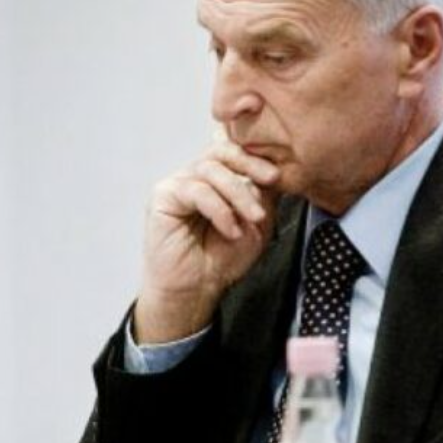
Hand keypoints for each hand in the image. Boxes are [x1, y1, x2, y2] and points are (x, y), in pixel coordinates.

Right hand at [134, 138, 280, 343]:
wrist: (196, 290)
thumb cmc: (222, 259)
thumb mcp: (256, 224)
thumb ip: (263, 195)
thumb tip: (276, 170)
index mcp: (217, 177)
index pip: (235, 151)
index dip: (257, 157)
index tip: (278, 174)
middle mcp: (196, 175)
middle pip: (222, 152)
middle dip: (250, 164)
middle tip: (271, 179)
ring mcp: (178, 183)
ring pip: (211, 170)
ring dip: (238, 194)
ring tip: (254, 218)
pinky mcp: (164, 196)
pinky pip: (195, 190)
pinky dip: (219, 209)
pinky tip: (231, 230)